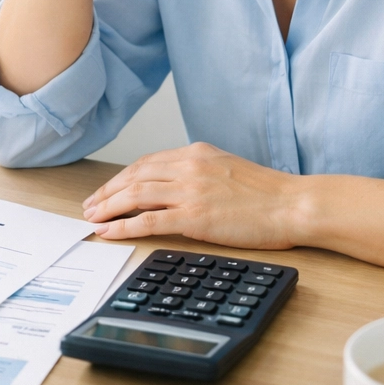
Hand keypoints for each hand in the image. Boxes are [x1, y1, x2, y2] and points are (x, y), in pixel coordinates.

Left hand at [82, 142, 300, 249]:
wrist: (293, 204)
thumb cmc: (267, 193)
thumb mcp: (226, 167)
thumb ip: (198, 170)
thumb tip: (173, 183)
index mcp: (195, 152)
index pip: (146, 162)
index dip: (120, 178)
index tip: (106, 190)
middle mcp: (188, 166)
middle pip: (134, 176)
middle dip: (107, 192)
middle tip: (89, 206)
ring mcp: (190, 191)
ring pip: (135, 195)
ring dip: (108, 207)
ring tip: (92, 219)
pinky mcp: (195, 217)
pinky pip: (148, 220)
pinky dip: (123, 226)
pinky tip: (110, 232)